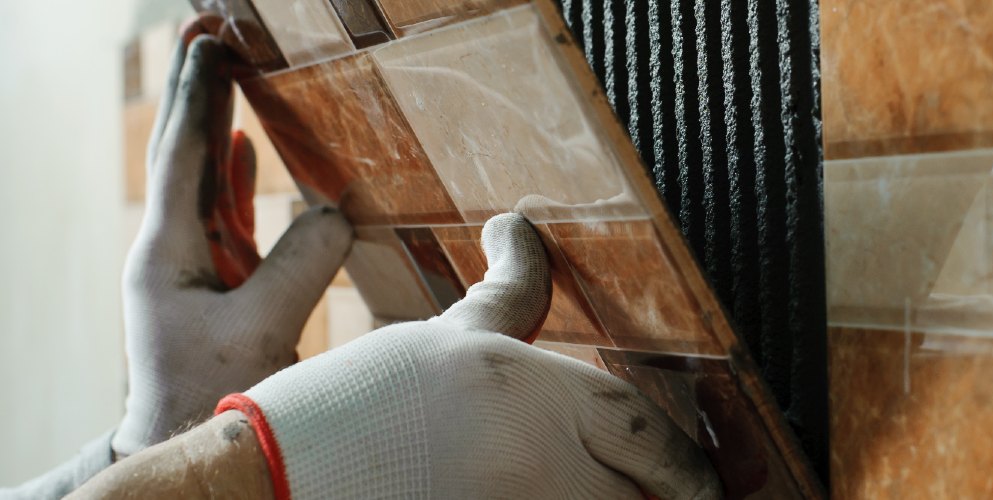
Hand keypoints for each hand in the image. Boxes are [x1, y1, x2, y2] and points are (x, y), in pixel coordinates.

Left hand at [113, 27, 352, 456]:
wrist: (182, 444)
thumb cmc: (213, 396)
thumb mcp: (261, 328)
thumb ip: (300, 265)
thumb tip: (335, 211)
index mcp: (167, 253)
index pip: (183, 156)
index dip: (201, 98)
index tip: (212, 46)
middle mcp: (168, 250)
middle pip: (183, 154)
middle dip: (201, 93)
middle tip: (212, 36)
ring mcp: (186, 266)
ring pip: (200, 178)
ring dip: (215, 123)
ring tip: (229, 72)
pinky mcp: (208, 284)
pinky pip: (218, 212)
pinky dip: (229, 173)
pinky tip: (240, 146)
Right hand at [220, 214, 721, 498]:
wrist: (282, 480)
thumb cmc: (366, 404)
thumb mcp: (449, 337)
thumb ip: (509, 292)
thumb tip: (520, 229)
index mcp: (538, 398)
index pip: (649, 432)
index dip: (693, 464)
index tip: (709, 480)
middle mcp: (543, 469)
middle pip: (646, 496)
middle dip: (669, 498)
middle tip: (682, 494)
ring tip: (621, 498)